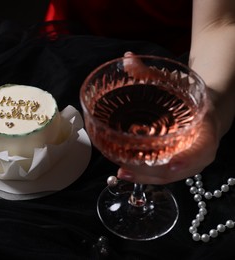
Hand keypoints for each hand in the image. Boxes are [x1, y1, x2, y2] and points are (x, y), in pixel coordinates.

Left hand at [116, 52, 219, 183]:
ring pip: (170, 175)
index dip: (189, 159)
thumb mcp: (173, 82)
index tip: (173, 165)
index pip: (203, 148)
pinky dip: (146, 175)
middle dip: (153, 173)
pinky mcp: (179, 163)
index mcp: (206, 127)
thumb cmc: (189, 95)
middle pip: (180, 170)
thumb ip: (149, 72)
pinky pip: (164, 173)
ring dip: (145, 177)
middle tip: (127, 170)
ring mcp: (190, 159)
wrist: (208, 108)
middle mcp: (200, 148)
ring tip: (121, 173)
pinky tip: (126, 172)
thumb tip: (126, 57)